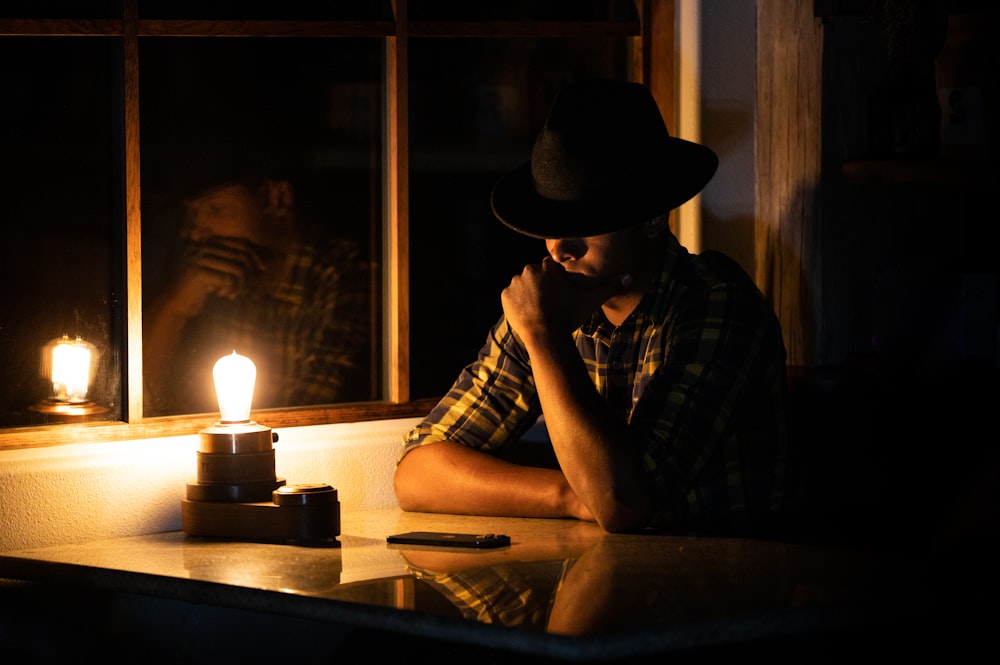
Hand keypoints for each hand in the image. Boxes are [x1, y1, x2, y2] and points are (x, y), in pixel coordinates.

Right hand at [167, 237, 267, 315]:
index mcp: (206, 243)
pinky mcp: (197, 272)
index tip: (263, 268)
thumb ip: (230, 262)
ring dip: (242, 284)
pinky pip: (229, 279)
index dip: (254, 254)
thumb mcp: (214, 272)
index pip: (239, 242)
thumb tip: (259, 261)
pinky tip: (224, 296)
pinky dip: (232, 289)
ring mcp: (198, 258)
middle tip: (251, 287)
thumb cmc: (197, 290)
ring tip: (235, 294)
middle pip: (241, 254)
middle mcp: (201, 246)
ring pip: (238, 268)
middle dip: (251, 272)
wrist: (173, 305)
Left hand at [501, 257, 629, 345]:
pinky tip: (528, 313)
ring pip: (523, 285)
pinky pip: (511, 296)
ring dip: (529, 294)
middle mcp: (529, 270)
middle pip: (536, 276)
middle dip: (542, 286)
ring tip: (539, 310)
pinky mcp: (504, 295)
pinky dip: (517, 303)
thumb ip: (609, 287)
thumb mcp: (591, 300)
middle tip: (550, 304)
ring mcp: (514, 283)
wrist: (545, 336)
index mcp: (548, 267)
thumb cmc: (568, 316)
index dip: (556, 281)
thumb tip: (630, 277)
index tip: (560, 294)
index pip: (551, 269)